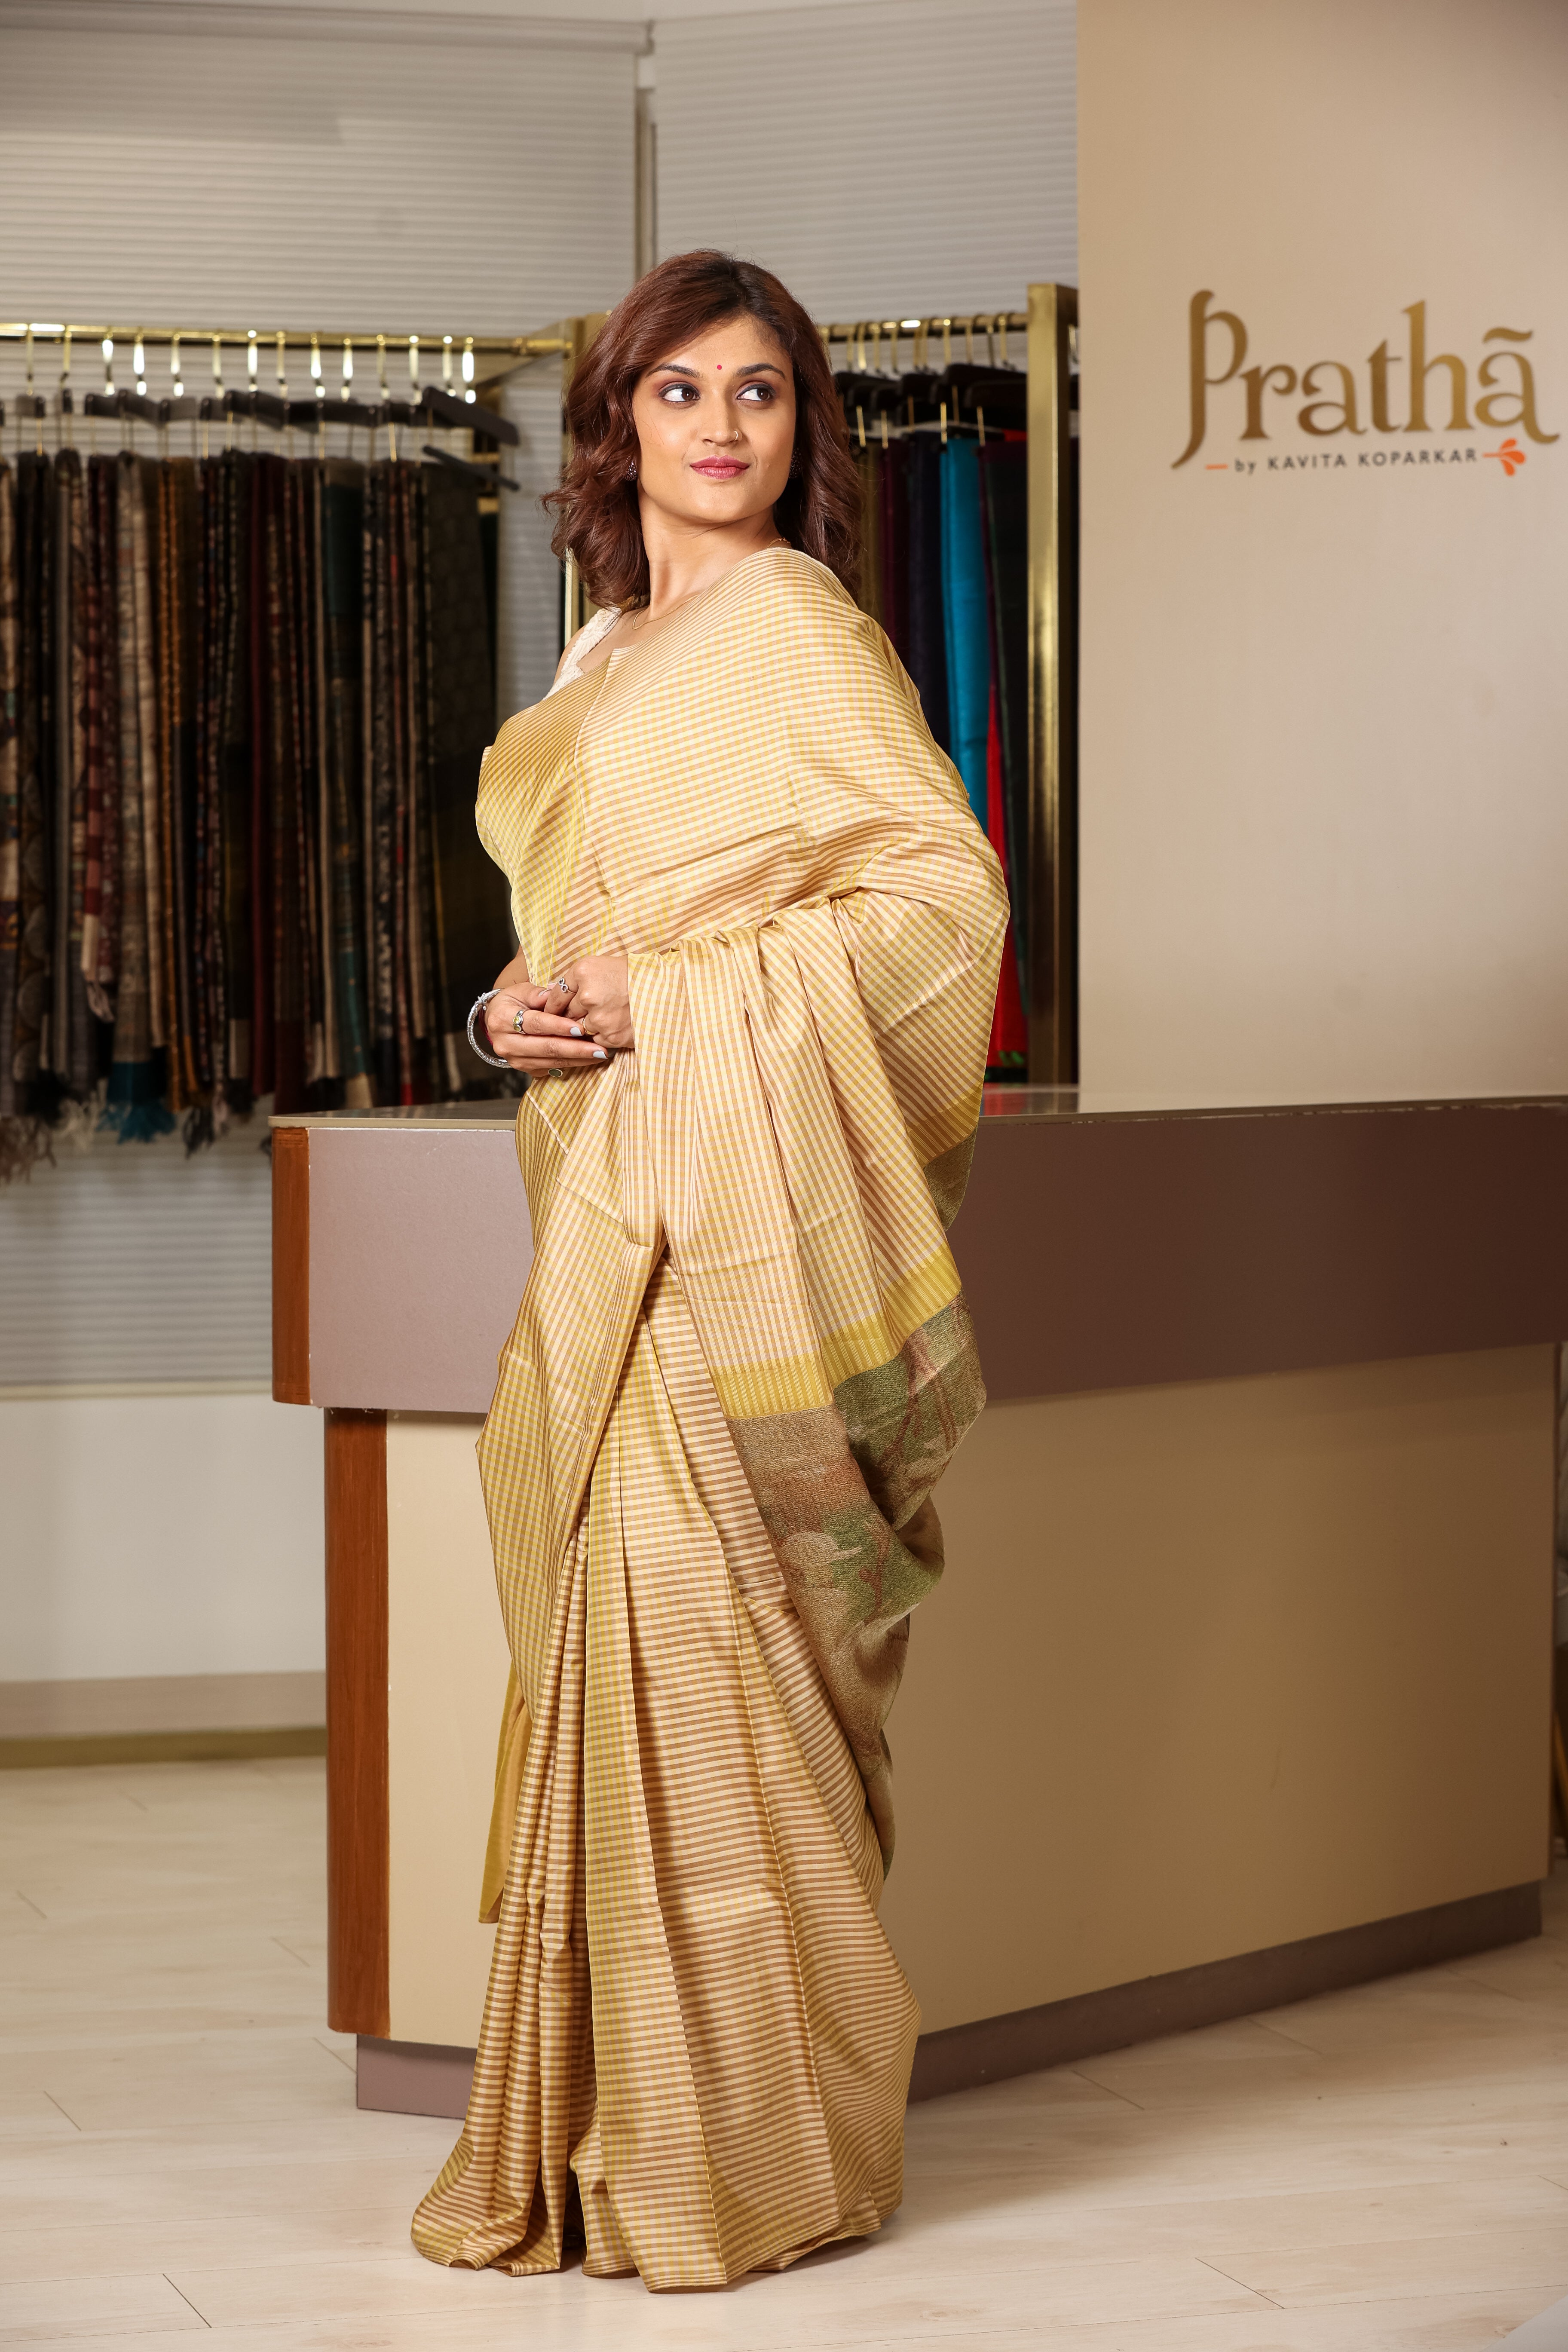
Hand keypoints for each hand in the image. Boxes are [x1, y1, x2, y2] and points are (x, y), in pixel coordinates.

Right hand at [483, 980, 611, 1076]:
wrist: (497, 1022)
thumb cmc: (512, 1003)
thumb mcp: (520, 991)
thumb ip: (538, 994)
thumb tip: (555, 996)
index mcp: (503, 1020)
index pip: (536, 1024)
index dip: (559, 1027)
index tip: (580, 1028)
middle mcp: (507, 1044)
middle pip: (546, 1048)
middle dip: (575, 1049)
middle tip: (599, 1048)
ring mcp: (515, 1060)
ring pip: (551, 1062)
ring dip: (578, 1059)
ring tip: (600, 1054)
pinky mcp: (526, 1069)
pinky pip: (552, 1068)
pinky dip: (572, 1064)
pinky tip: (588, 1059)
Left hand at [554, 956, 634, 1051]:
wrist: (667, 988)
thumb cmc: (632, 974)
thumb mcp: (600, 965)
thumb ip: (574, 979)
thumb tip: (548, 990)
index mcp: (583, 972)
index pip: (556, 995)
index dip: (553, 1005)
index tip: (552, 1011)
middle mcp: (588, 995)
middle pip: (567, 1014)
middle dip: (572, 1016)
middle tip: (586, 1013)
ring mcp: (599, 1018)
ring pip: (580, 1030)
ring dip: (589, 1027)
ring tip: (608, 1016)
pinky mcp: (612, 1036)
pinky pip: (596, 1040)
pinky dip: (603, 1036)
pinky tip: (616, 1024)